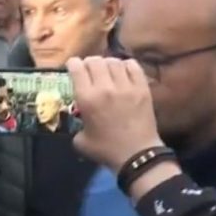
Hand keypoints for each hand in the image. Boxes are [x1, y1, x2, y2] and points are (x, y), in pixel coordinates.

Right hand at [67, 57, 163, 171]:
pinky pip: (133, 66)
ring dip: (107, 64)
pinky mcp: (142, 87)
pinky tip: (124, 72)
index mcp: (87, 98)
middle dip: (89, 63)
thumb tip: (79, 118)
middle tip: (90, 70)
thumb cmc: (107, 150)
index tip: (74, 67)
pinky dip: (126, 65)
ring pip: (113, 61)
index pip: (77, 67)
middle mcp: (105, 87)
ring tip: (108, 71)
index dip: (73, 64)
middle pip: (94, 60)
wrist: (137, 154)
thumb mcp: (81, 141)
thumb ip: (76, 125)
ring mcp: (126, 86)